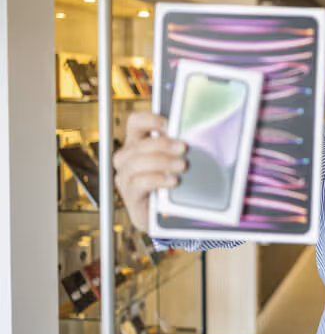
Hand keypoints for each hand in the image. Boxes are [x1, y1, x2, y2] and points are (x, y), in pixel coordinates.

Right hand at [113, 112, 186, 231]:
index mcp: (136, 143)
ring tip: (182, 166)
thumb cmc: (170, 181)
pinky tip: (173, 181)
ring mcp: (125, 177)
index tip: (169, 125)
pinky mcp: (130, 195)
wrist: (164, 214)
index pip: (135, 122)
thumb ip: (176, 146)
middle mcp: (126, 158)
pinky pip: (139, 183)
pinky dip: (158, 179)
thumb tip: (191, 135)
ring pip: (137, 163)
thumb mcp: (174, 160)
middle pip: (139, 144)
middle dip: (163, 144)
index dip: (150, 119)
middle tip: (183, 148)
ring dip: (162, 162)